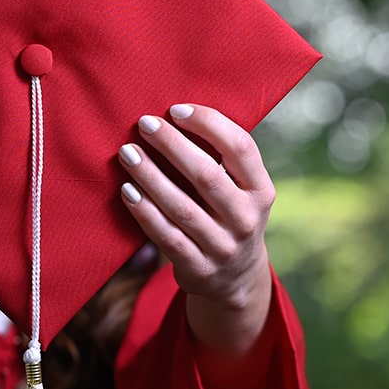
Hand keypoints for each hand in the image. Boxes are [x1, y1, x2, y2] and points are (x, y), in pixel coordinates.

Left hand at [117, 103, 273, 357]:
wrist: (236, 278)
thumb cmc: (230, 215)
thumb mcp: (243, 191)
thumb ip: (223, 160)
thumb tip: (176, 115)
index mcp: (261, 191)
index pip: (240, 148)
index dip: (208, 124)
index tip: (176, 110)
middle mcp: (246, 219)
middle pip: (207, 175)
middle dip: (172, 145)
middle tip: (145, 124)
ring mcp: (223, 246)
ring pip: (181, 207)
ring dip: (151, 176)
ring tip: (128, 153)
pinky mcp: (198, 267)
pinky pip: (166, 236)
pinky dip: (145, 212)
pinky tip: (128, 190)